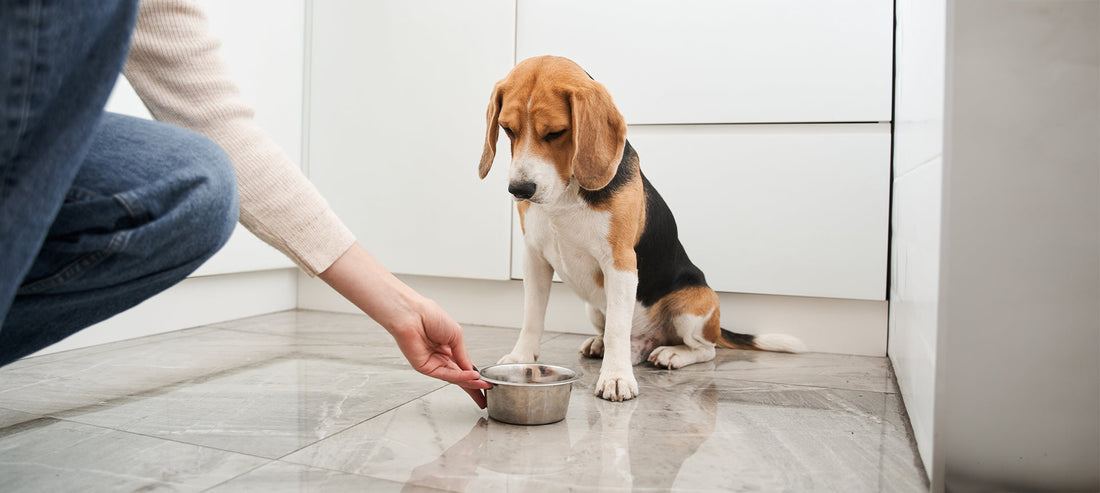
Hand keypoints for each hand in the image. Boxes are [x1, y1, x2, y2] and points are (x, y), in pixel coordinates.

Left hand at [319, 243, 491, 407]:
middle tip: (486, 396)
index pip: (464, 367)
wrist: (413, 313)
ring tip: (484, 386)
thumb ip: (463, 355)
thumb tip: (472, 370)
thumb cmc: (430, 316)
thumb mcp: (456, 335)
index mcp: (448, 349)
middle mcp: (440, 358)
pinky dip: (460, 377)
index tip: (487, 384)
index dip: (475, 376)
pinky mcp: (424, 367)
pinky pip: (445, 374)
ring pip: (454, 378)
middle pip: (459, 377)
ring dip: (470, 382)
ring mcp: (432, 364)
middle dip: (473, 387)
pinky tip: (471, 377)